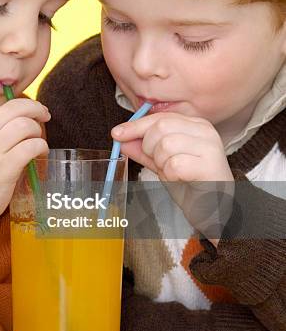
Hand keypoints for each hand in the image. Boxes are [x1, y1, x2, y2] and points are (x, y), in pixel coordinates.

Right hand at [0, 98, 49, 233]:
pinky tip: (41, 152)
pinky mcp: (6, 168)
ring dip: (37, 130)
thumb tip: (18, 124)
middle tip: (44, 115)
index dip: (21, 107)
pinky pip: (30, 147)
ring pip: (24, 125)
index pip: (2, 108)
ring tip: (38, 140)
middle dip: (34, 108)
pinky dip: (41, 146)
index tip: (32, 114)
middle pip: (14, 108)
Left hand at [112, 112, 234, 240]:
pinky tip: (181, 180)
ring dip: (161, 163)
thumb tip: (120, 137)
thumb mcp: (161, 164)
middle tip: (159, 164)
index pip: (160, 118)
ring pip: (166, 145)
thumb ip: (143, 150)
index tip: (117, 134)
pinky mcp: (210, 166)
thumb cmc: (190, 186)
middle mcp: (206, 131)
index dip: (136, 126)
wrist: (214, 212)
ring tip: (173, 173)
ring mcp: (210, 147)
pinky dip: (170, 175)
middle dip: (149, 147)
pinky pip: (174, 164)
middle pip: (161, 127)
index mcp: (196, 125)